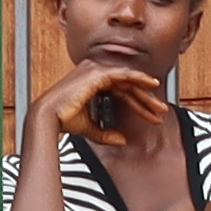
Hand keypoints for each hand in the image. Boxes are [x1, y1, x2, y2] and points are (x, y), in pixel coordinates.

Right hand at [34, 60, 174, 149]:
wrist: (49, 117)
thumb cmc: (64, 121)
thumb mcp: (90, 128)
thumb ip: (106, 134)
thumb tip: (122, 140)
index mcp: (93, 83)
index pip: (122, 92)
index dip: (138, 105)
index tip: (153, 117)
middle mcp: (95, 73)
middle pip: (128, 86)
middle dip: (146, 100)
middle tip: (162, 111)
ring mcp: (96, 70)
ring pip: (129, 81)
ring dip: (146, 93)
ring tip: (161, 106)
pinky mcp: (97, 72)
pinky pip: (124, 74)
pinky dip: (139, 78)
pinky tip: (151, 85)